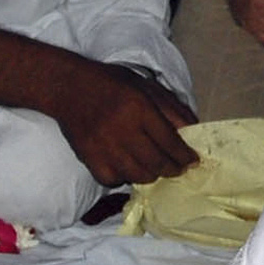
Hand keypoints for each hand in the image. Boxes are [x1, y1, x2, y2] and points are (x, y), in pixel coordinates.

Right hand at [50, 59, 199, 186]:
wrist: (69, 88)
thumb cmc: (112, 84)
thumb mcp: (146, 86)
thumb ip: (172, 108)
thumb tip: (194, 130)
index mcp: (139, 108)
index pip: (170, 141)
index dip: (185, 156)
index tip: (193, 161)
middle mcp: (123, 130)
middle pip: (157, 163)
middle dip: (173, 170)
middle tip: (178, 168)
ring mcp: (105, 147)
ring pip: (138, 175)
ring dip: (151, 174)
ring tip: (155, 167)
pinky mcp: (89, 159)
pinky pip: (114, 180)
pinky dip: (124, 177)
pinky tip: (127, 166)